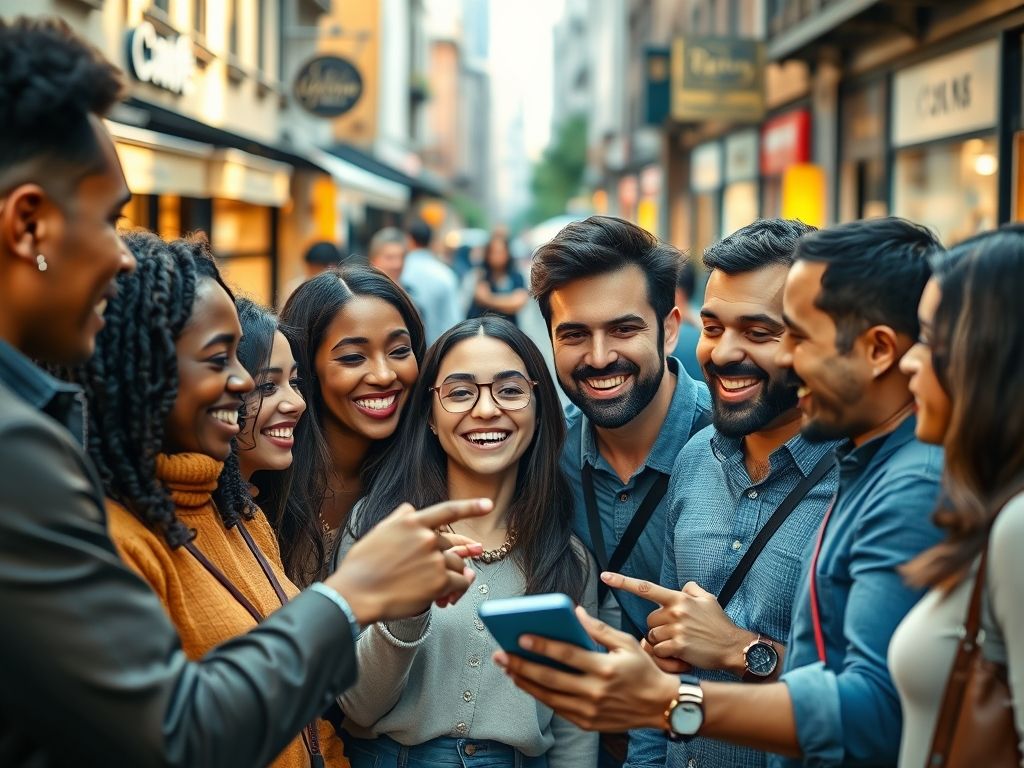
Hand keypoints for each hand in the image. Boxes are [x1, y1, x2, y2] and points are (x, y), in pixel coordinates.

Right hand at [327, 498, 490, 623]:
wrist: (356, 594)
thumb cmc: (362, 566)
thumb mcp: (378, 532)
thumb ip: (398, 519)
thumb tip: (410, 509)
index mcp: (411, 522)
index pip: (447, 511)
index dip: (470, 507)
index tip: (487, 505)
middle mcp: (426, 537)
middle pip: (451, 546)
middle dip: (451, 557)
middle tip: (447, 569)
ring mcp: (434, 559)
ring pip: (457, 565)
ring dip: (451, 576)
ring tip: (438, 588)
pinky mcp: (439, 581)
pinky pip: (459, 583)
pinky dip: (456, 590)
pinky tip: (446, 597)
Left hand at [494, 606, 679, 731]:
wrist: (660, 706)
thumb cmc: (642, 670)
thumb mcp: (625, 643)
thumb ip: (597, 629)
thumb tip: (574, 612)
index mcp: (605, 668)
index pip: (566, 655)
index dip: (542, 645)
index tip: (521, 636)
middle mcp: (595, 692)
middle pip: (550, 678)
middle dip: (521, 665)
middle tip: (501, 654)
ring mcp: (590, 710)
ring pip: (548, 697)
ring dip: (524, 682)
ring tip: (508, 668)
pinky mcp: (587, 723)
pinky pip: (557, 709)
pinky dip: (540, 696)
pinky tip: (527, 683)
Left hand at [603, 572, 754, 676]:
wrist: (733, 647)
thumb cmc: (719, 624)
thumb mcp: (708, 599)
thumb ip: (692, 590)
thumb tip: (683, 587)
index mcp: (679, 598)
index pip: (646, 588)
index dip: (623, 582)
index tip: (604, 576)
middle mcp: (675, 612)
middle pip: (649, 619)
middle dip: (657, 626)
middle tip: (675, 631)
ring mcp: (676, 630)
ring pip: (652, 636)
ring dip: (661, 641)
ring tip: (680, 642)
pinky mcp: (678, 647)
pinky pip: (659, 650)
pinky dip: (666, 654)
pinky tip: (679, 653)